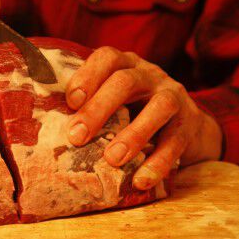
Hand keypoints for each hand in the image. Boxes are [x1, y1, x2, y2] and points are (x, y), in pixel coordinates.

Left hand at [65, 47, 222, 189]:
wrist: (185, 125)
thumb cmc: (133, 113)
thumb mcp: (112, 102)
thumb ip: (88, 107)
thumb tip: (47, 133)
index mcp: (125, 66)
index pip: (107, 58)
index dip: (87, 76)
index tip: (71, 101)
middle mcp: (150, 75)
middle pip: (125, 81)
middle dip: (99, 108)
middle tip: (76, 137)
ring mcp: (174, 95)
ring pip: (159, 106)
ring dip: (134, 134)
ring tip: (112, 159)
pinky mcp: (190, 122)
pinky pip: (177, 140)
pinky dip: (159, 162)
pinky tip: (141, 180)